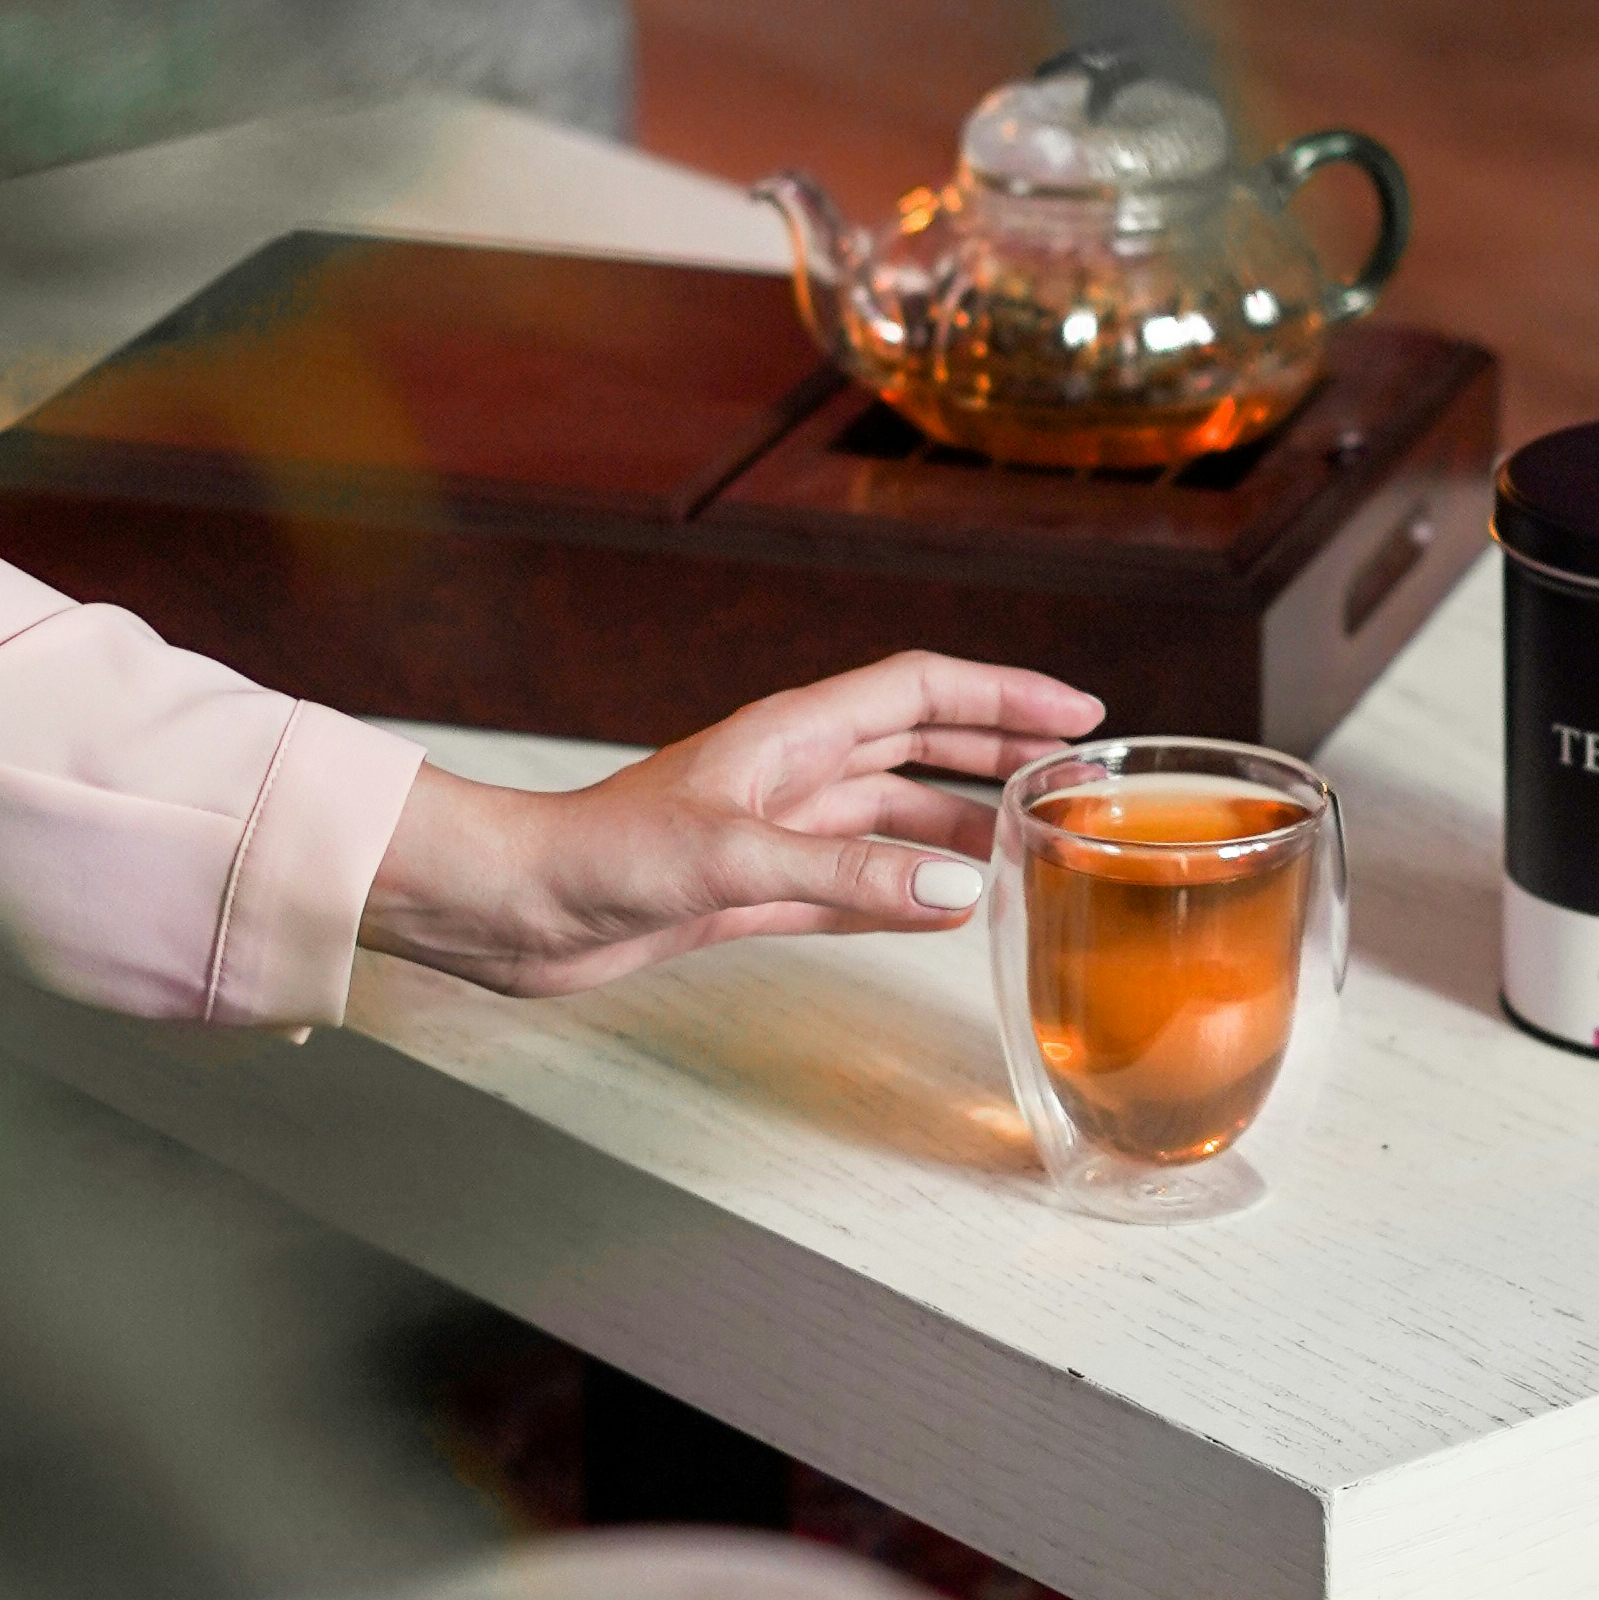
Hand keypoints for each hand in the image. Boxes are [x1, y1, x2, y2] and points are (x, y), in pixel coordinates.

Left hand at [359, 650, 1100, 997]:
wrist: (515, 909)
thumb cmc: (598, 857)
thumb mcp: (730, 862)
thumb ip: (844, 875)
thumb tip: (955, 887)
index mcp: (792, 735)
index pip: (922, 690)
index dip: (1003, 693)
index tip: (1077, 712)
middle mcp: (794, 773)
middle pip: (924, 745)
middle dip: (1003, 753)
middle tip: (1084, 777)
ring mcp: (779, 831)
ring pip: (898, 817)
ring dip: (965, 827)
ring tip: (1036, 849)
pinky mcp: (757, 891)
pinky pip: (860, 885)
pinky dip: (911, 891)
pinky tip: (954, 909)